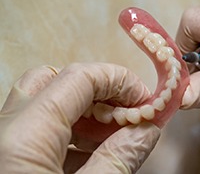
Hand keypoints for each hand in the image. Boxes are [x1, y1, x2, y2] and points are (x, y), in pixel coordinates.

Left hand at [0, 63, 159, 172]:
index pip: (78, 78)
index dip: (119, 81)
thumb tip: (147, 130)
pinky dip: (71, 133)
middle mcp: (5, 131)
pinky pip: (40, 131)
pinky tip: (92, 154)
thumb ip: (119, 159)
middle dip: (98, 92)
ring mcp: (4, 143)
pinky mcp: (8, 157)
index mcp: (24, 137)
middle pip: (53, 82)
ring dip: (86, 113)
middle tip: (125, 113)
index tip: (144, 101)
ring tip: (114, 136)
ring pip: (44, 106)